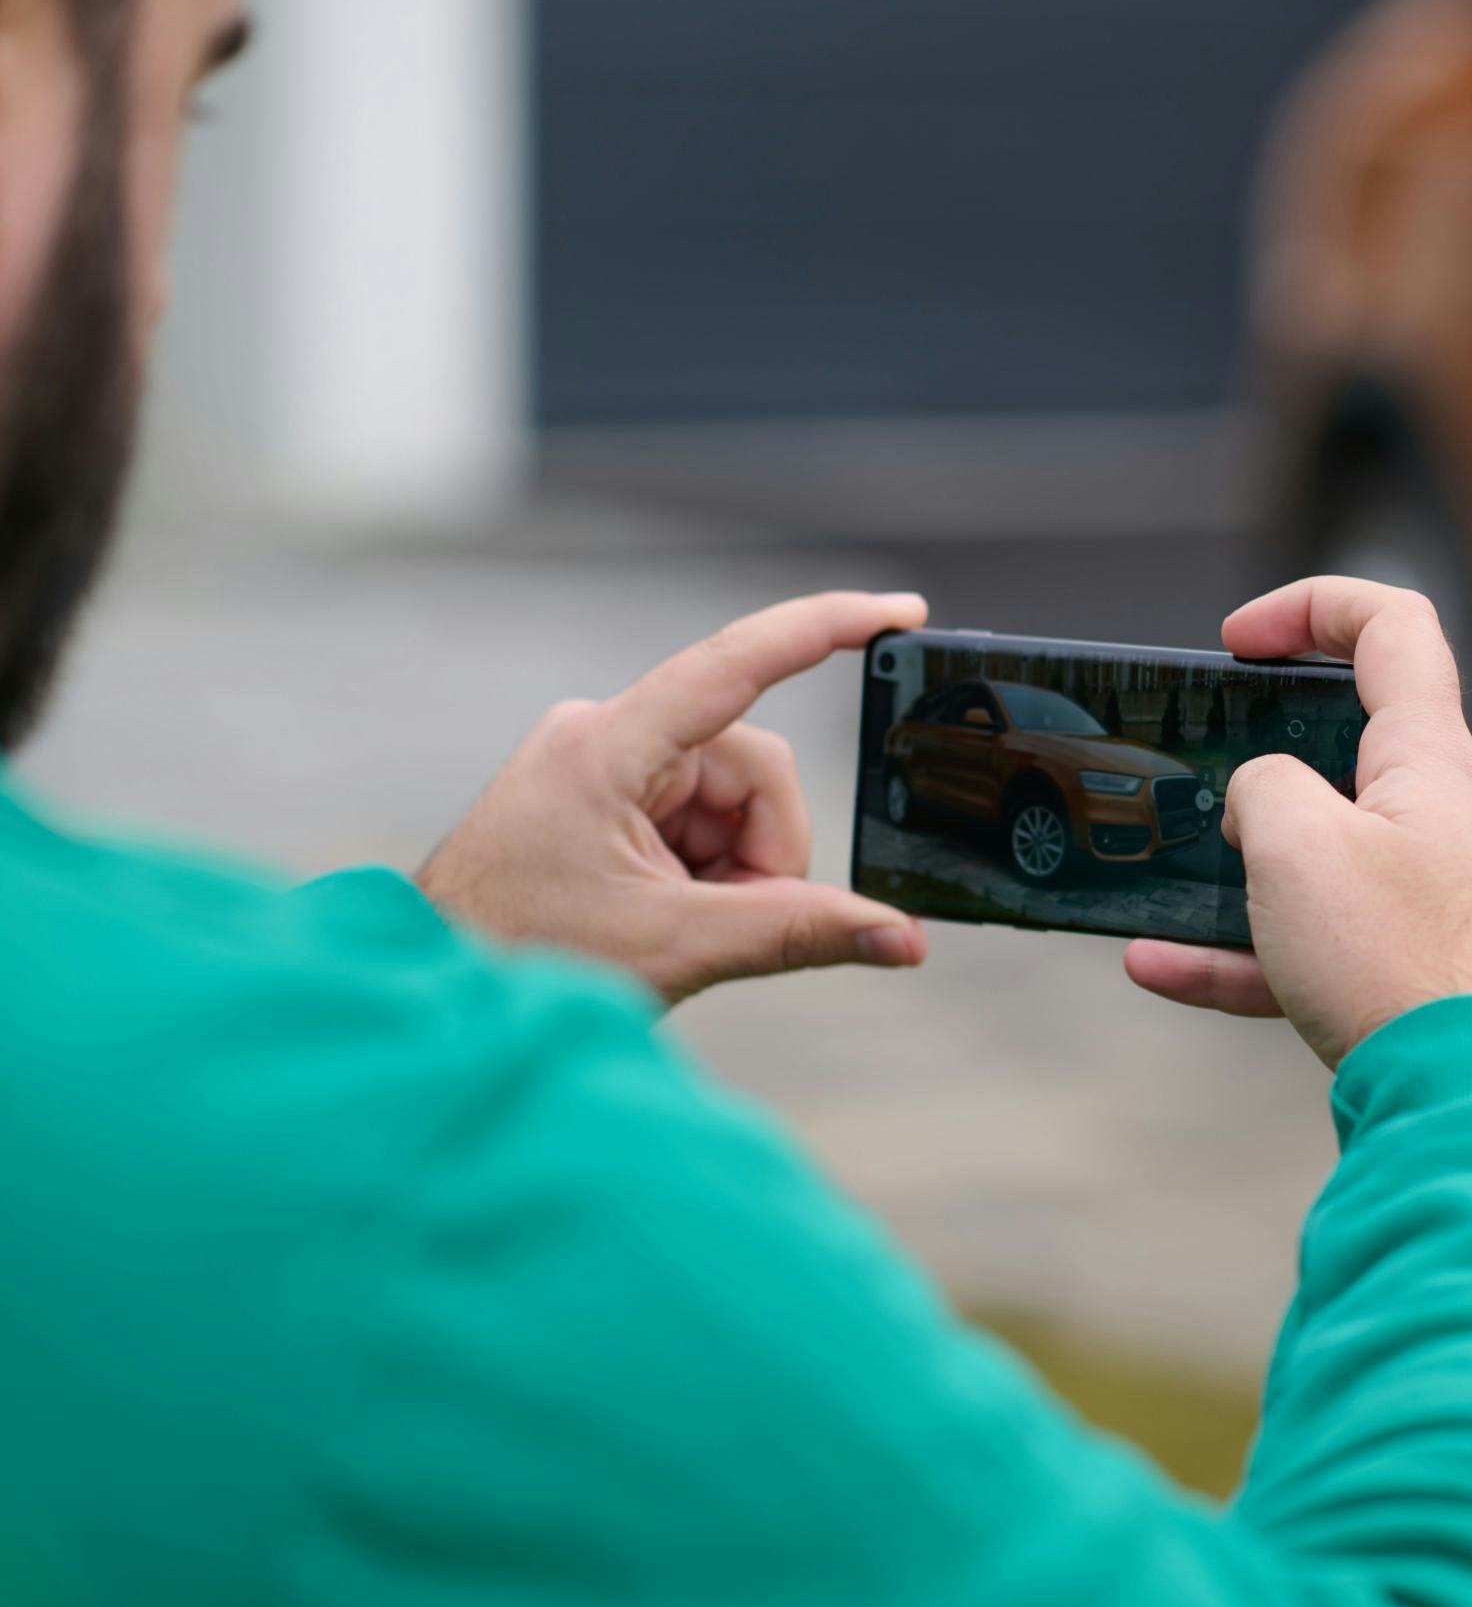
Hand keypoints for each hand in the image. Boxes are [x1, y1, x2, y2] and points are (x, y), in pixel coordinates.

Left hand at [419, 592, 930, 1006]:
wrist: (436, 995)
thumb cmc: (521, 962)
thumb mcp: (675, 947)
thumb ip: (798, 932)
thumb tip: (901, 938)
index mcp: (607, 747)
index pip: (737, 664)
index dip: (826, 628)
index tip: (900, 612)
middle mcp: (604, 735)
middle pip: (752, 770)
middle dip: (763, 853)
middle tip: (723, 923)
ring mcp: (602, 763)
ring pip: (734, 800)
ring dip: (734, 870)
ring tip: (680, 925)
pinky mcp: (605, 795)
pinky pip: (699, 817)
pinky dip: (707, 872)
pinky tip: (664, 911)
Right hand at [1124, 578, 1471, 1067]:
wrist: (1471, 1106)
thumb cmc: (1394, 960)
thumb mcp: (1296, 844)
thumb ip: (1262, 789)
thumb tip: (1260, 800)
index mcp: (1431, 764)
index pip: (1393, 631)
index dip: (1312, 608)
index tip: (1237, 642)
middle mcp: (1447, 823)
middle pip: (1353, 750)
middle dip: (1263, 753)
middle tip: (1197, 766)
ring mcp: (1435, 903)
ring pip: (1324, 860)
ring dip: (1238, 865)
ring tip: (1161, 874)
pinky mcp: (1414, 979)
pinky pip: (1315, 948)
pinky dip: (1242, 953)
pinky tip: (1158, 967)